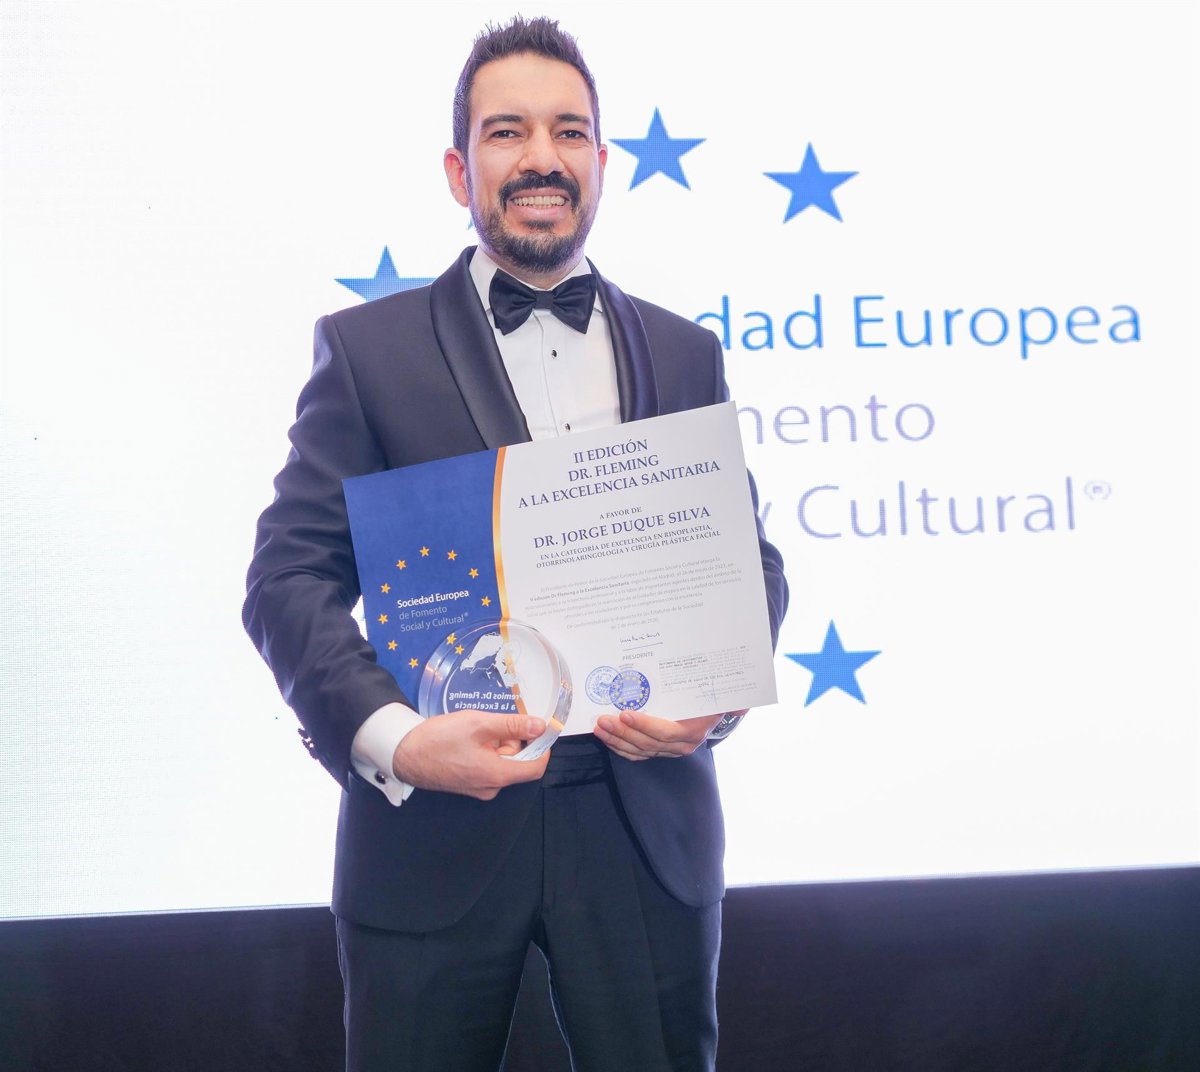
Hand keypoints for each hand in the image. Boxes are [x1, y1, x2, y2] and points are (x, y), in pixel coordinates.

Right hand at [392, 710, 549, 798]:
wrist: (403, 754)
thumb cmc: (438, 740)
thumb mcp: (478, 724)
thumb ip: (512, 725)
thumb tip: (539, 726)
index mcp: (497, 775)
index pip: (536, 767)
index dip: (541, 746)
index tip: (535, 728)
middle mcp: (491, 788)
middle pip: (518, 763)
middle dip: (512, 741)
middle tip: (492, 725)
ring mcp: (479, 789)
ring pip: (502, 763)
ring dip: (497, 745)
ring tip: (475, 732)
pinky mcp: (469, 785)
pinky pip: (488, 767)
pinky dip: (485, 752)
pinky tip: (468, 742)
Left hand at [594, 709, 744, 761]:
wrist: (715, 711)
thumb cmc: (713, 699)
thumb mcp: (722, 696)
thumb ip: (732, 700)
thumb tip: (743, 704)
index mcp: (693, 731)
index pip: (666, 732)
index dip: (645, 725)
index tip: (626, 713)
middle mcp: (681, 745)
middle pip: (647, 743)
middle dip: (623, 732)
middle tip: (603, 720)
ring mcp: (668, 750)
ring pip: (639, 750)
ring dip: (617, 740)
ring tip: (600, 727)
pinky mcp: (657, 751)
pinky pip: (636, 754)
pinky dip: (620, 747)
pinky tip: (607, 737)